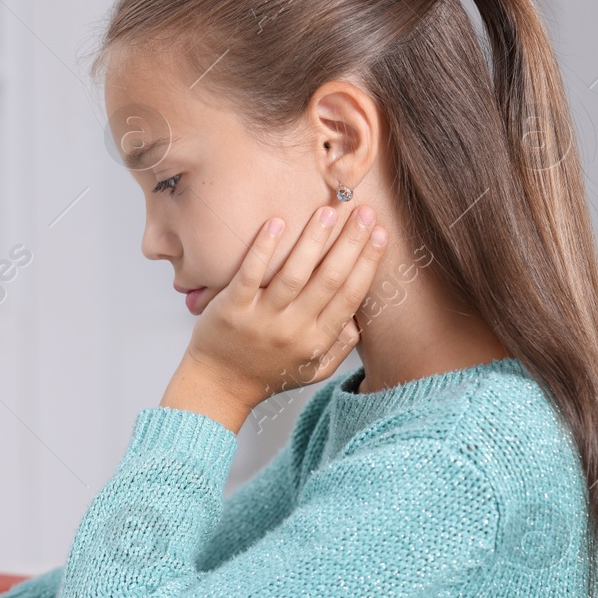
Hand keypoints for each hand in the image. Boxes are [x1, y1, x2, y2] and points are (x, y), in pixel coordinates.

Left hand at [162, 205, 387, 429]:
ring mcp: (261, 320)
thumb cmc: (267, 373)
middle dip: (350, 243)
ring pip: (294, 274)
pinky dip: (264, 249)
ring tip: (327, 211)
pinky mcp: (231, 310)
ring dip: (313, 240)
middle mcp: (293, 330)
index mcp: (317, 340)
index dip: (368, 263)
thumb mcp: (312, 370)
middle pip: (329, 280)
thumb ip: (339, 346)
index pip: (350, 296)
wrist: (217, 386)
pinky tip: (277, 223)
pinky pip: (251, 275)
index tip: (380, 233)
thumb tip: (361, 318)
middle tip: (363, 211)